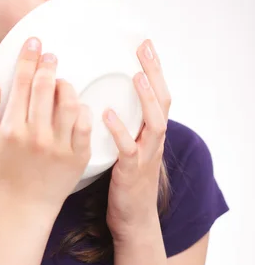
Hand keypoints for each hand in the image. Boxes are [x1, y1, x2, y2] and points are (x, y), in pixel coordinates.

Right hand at [0, 37, 91, 208]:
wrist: (27, 204)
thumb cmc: (4, 170)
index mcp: (12, 130)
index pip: (22, 84)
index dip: (28, 59)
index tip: (34, 42)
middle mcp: (36, 137)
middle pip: (45, 88)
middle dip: (48, 65)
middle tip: (50, 55)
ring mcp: (60, 147)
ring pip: (69, 103)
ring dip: (65, 85)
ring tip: (60, 82)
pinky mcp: (78, 156)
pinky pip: (85, 123)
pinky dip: (82, 109)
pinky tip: (75, 106)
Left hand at [104, 39, 170, 242]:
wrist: (133, 220)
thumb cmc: (125, 181)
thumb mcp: (128, 146)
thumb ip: (123, 124)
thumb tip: (103, 98)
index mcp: (150, 132)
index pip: (158, 94)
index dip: (154, 69)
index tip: (145, 44)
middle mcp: (153, 140)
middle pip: (163, 101)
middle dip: (155, 73)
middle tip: (144, 49)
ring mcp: (145, 156)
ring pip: (155, 122)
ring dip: (147, 98)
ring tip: (137, 77)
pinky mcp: (131, 171)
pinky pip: (128, 149)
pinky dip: (120, 131)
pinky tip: (108, 115)